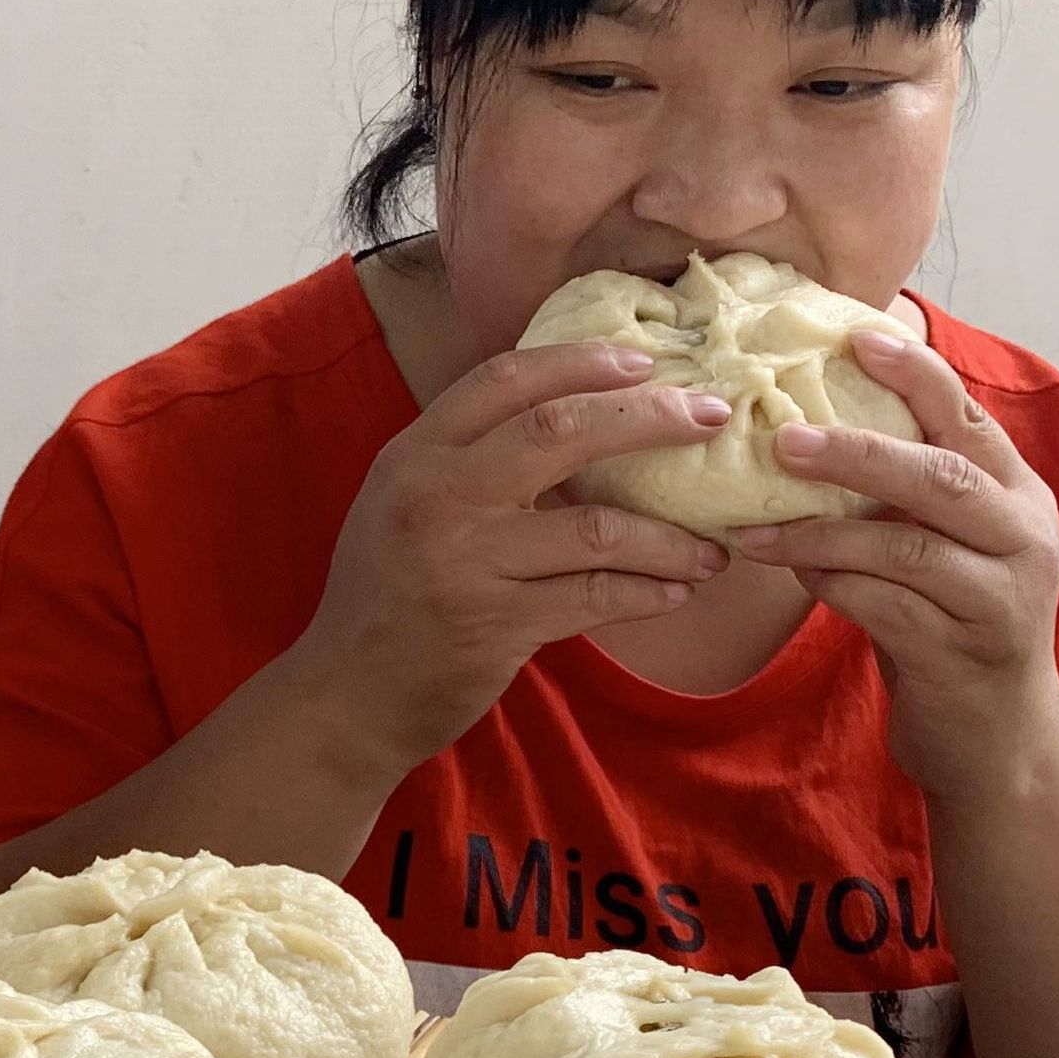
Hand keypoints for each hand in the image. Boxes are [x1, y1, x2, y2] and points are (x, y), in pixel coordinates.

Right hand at [283, 341, 734, 763]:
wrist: (346, 696)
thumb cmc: (386, 595)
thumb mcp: (403, 504)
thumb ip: (466, 460)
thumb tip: (572, 414)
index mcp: (415, 455)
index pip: (506, 380)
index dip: (582, 361)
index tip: (645, 361)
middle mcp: (437, 497)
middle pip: (561, 430)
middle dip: (649, 417)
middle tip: (710, 416)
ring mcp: (467, 561)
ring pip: (598, 528)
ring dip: (670, 537)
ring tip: (712, 548)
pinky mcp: (496, 624)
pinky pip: (596, 597)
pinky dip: (648, 593)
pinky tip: (677, 592)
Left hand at [738, 326, 1058, 799]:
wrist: (996, 737)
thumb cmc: (949, 624)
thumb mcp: (940, 547)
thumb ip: (903, 494)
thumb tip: (808, 424)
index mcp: (1017, 494)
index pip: (966, 417)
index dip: (915, 374)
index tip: (856, 337)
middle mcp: (1023, 535)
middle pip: (939, 474)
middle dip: (858, 450)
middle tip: (781, 438)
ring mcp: (1001, 596)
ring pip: (907, 544)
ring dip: (822, 530)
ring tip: (756, 524)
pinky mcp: (965, 651)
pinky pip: (887, 605)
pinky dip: (830, 585)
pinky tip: (787, 574)